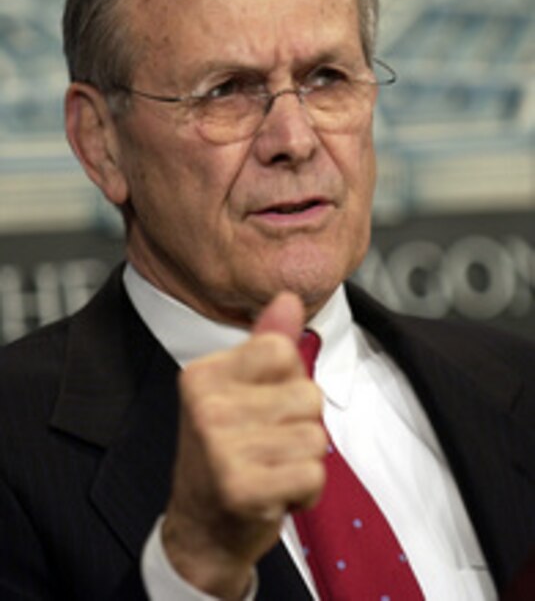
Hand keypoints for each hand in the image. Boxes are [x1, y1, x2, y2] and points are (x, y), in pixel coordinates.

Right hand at [161, 292, 326, 599]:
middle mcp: (206, 406)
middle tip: (266, 448)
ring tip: (270, 471)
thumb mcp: (239, 392)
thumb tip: (288, 297)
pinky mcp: (242, 489)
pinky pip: (313, 474)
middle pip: (308, 395)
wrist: (201, 531)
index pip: (284, 351)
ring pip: (315, 436)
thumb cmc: (226, 454)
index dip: (289, 383)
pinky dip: (306, 491)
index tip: (262, 409)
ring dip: (304, 462)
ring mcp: (220, 447)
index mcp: (204, 374)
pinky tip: (275, 496)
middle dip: (302, 427)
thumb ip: (267, 343)